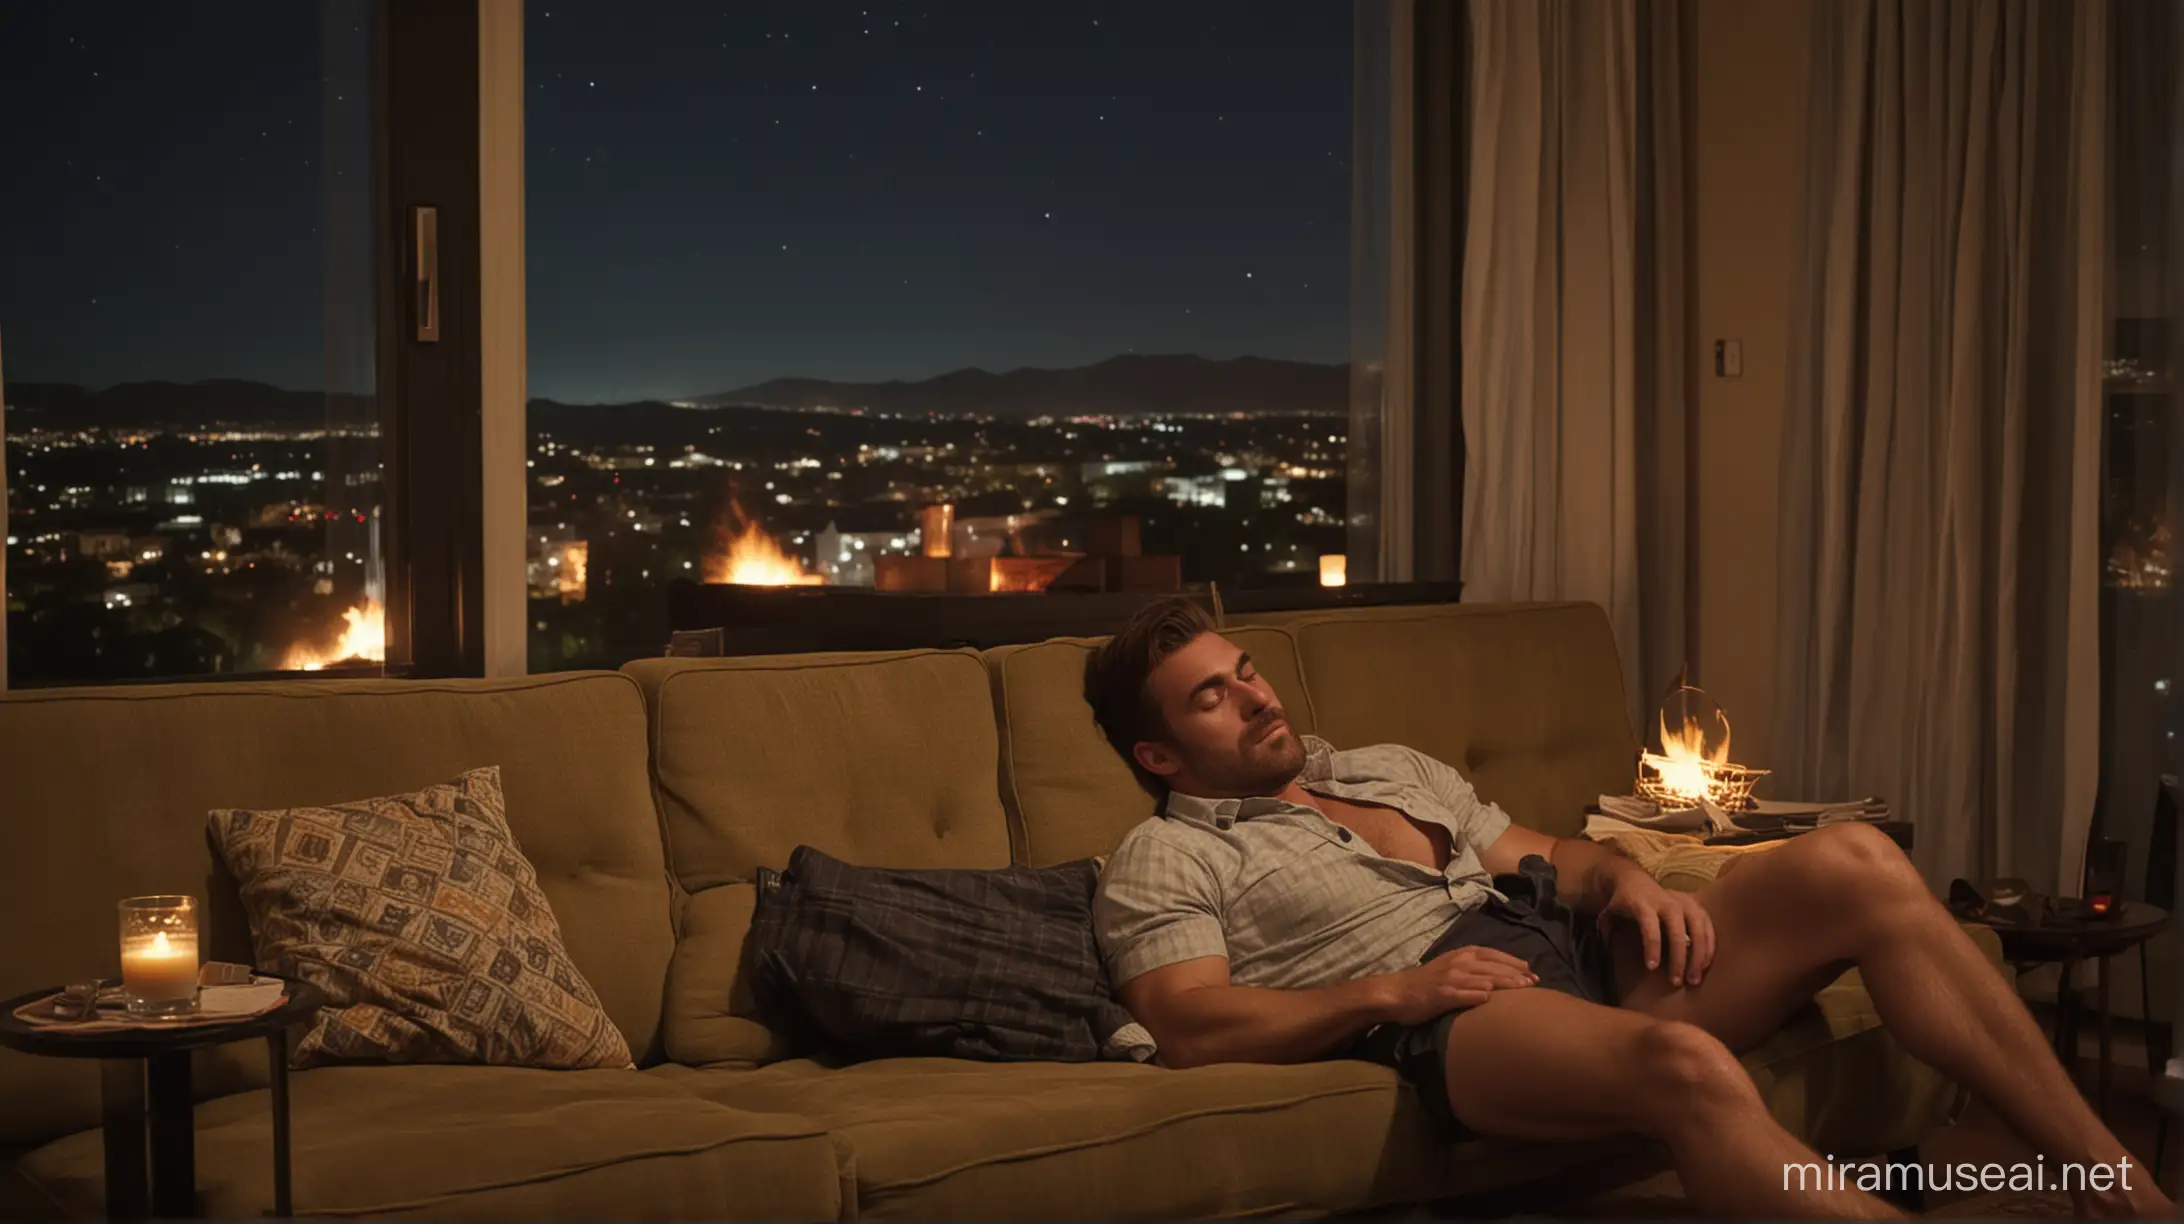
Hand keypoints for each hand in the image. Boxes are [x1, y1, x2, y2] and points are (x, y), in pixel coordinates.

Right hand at [1380, 946, 1537, 1024]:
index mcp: (1462, 954)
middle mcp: (1459, 963)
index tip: (1532, 972)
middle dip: (1516, 975)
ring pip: (1484, 979)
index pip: (1493, 955)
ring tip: (1523, 990)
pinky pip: (1464, 995)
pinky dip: (1478, 996)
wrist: (1397, 992)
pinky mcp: (1442, 995)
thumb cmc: (1426, 983)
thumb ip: (1472, 969)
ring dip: (1505, 985)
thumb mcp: (1450, 968)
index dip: (1514, 963)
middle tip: (1535, 983)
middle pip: (1494, 967)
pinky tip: (1491, 999)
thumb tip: (1498, 978)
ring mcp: (1451, 978)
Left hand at [1596, 862, 1715, 986]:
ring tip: (1694, 979)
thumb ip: (1606, 931)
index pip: (1650, 926)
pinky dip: (1709, 946)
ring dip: (1698, 956)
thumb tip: (1605, 951)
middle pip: (1678, 931)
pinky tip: (1705, 964)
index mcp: (1643, 904)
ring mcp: (1684, 902)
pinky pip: (1708, 926)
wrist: (1633, 878)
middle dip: (1679, 958)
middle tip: (1677, 982)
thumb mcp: (1608, 913)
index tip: (1651, 967)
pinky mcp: (1696, 905)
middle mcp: (1666, 902)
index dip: (1652, 946)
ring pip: (1698, 929)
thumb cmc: (1621, 902)